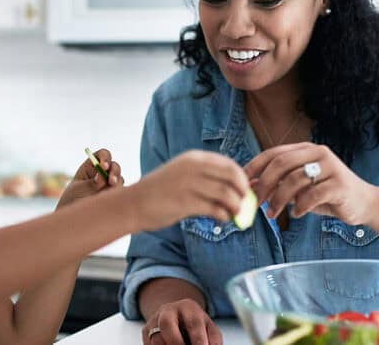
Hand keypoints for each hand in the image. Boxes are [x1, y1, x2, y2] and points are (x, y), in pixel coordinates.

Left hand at [57, 148, 122, 208]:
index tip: (103, 166)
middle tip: (111, 181)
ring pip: (119, 179)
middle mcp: (103, 172)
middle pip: (114, 166)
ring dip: (116, 184)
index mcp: (92, 165)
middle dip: (114, 172)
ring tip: (106, 194)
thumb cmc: (73, 198)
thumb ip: (92, 183)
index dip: (105, 157)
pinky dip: (117, 194)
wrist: (74, 216)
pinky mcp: (114, 194)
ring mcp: (110, 183)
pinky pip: (120, 192)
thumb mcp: (79, 189)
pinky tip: (108, 200)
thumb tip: (103, 177)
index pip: (103, 154)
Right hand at [131, 150, 248, 230]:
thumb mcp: (182, 174)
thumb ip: (205, 177)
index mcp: (194, 158)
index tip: (245, 190)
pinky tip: (223, 219)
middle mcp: (193, 167)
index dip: (242, 178)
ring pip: (226, 194)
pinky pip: (214, 209)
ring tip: (234, 214)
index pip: (229, 164)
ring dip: (236, 206)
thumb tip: (234, 188)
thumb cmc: (160, 191)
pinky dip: (224, 215)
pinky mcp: (185, 203)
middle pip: (232, 177)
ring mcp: (189, 184)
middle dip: (243, 191)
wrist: (134, 203)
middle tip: (244, 203)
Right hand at [142, 299, 221, 344]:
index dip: (199, 341)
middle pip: (167, 324)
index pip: (194, 324)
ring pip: (156, 338)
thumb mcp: (209, 330)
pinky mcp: (145, 330)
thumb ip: (213, 341)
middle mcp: (169, 310)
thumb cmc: (197, 327)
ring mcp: (155, 319)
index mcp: (189, 307)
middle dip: (176, 343)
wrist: (177, 316)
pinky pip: (149, 343)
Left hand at [243, 142, 377, 224]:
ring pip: (295, 180)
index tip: (241, 183)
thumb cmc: (325, 195)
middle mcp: (318, 153)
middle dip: (264, 184)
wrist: (363, 203)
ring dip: (278, 199)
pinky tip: (296, 214)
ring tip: (272, 214)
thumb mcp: (298, 188)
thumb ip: (277, 184)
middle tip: (255, 202)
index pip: (273, 153)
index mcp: (305, 149)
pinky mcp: (340, 184)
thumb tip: (249, 187)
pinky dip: (299, 206)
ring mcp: (331, 167)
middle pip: (281, 163)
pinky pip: (312, 195)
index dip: (255, 167)